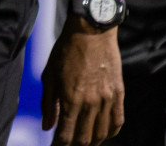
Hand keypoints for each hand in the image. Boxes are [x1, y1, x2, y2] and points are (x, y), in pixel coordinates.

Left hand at [41, 20, 124, 145]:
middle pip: (84, 138)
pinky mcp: (119, 94)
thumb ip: (48, 103)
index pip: (65, 135)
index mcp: (70, 98)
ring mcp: (107, 99)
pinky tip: (102, 133)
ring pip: (101, 133)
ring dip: (92, 142)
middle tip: (67, 145)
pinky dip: (110, 132)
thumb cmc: (66, 50)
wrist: (91, 31)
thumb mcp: (49, 75)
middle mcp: (91, 102)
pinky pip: (118, 121)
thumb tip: (47, 127)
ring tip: (83, 142)